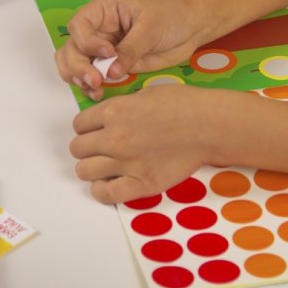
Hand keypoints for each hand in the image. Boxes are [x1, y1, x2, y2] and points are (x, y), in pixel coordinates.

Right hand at [55, 0, 206, 99]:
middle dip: (78, 66)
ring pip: (75, 64)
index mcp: (104, 10)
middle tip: (95, 80)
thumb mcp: (150, 28)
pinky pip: (93, 76)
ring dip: (78, 78)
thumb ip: (130, 50)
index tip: (108, 52)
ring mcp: (103, 49)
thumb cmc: (172, 15)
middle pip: (71, 48)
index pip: (79, 26)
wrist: (191, 27)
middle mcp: (98, 29)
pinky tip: (99, 93)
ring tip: (95, 88)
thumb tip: (110, 72)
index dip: (87, 42)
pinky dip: (90, 86)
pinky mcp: (113, 66)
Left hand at [69, 85, 230, 203]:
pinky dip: (103, 190)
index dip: (86, 128)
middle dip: (87, 148)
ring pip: (85, 171)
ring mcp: (126, 162)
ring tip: (106, 166)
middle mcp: (114, 137)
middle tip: (101, 148)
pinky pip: (105, 194)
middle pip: (77, 148)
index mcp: (114, 111)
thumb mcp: (147, 93)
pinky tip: (111, 182)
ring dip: (92, 168)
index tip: (95, 131)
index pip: (79, 124)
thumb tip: (110, 117)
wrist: (210, 125)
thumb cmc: (185, 105)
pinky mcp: (141, 184)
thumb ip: (123, 106)